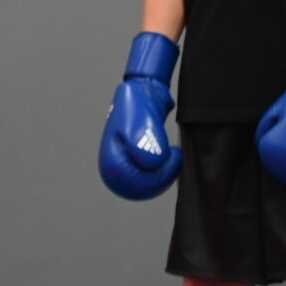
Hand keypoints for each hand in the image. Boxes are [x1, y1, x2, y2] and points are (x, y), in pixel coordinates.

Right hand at [98, 32, 181, 200]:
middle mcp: (113, 167)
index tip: (174, 156)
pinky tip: (170, 159)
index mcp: (110, 160)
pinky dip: (163, 173)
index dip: (159, 176)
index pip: (135, 184)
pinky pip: (148, 180)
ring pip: (146, 187)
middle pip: (141, 189)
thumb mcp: (142, 122)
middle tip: (175, 157)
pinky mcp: (133, 165)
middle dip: (162, 177)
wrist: (143, 97)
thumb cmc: (138, 106)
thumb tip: (151, 164)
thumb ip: (145, 143)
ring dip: (164, 175)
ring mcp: (123, 167)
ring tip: (173, 156)